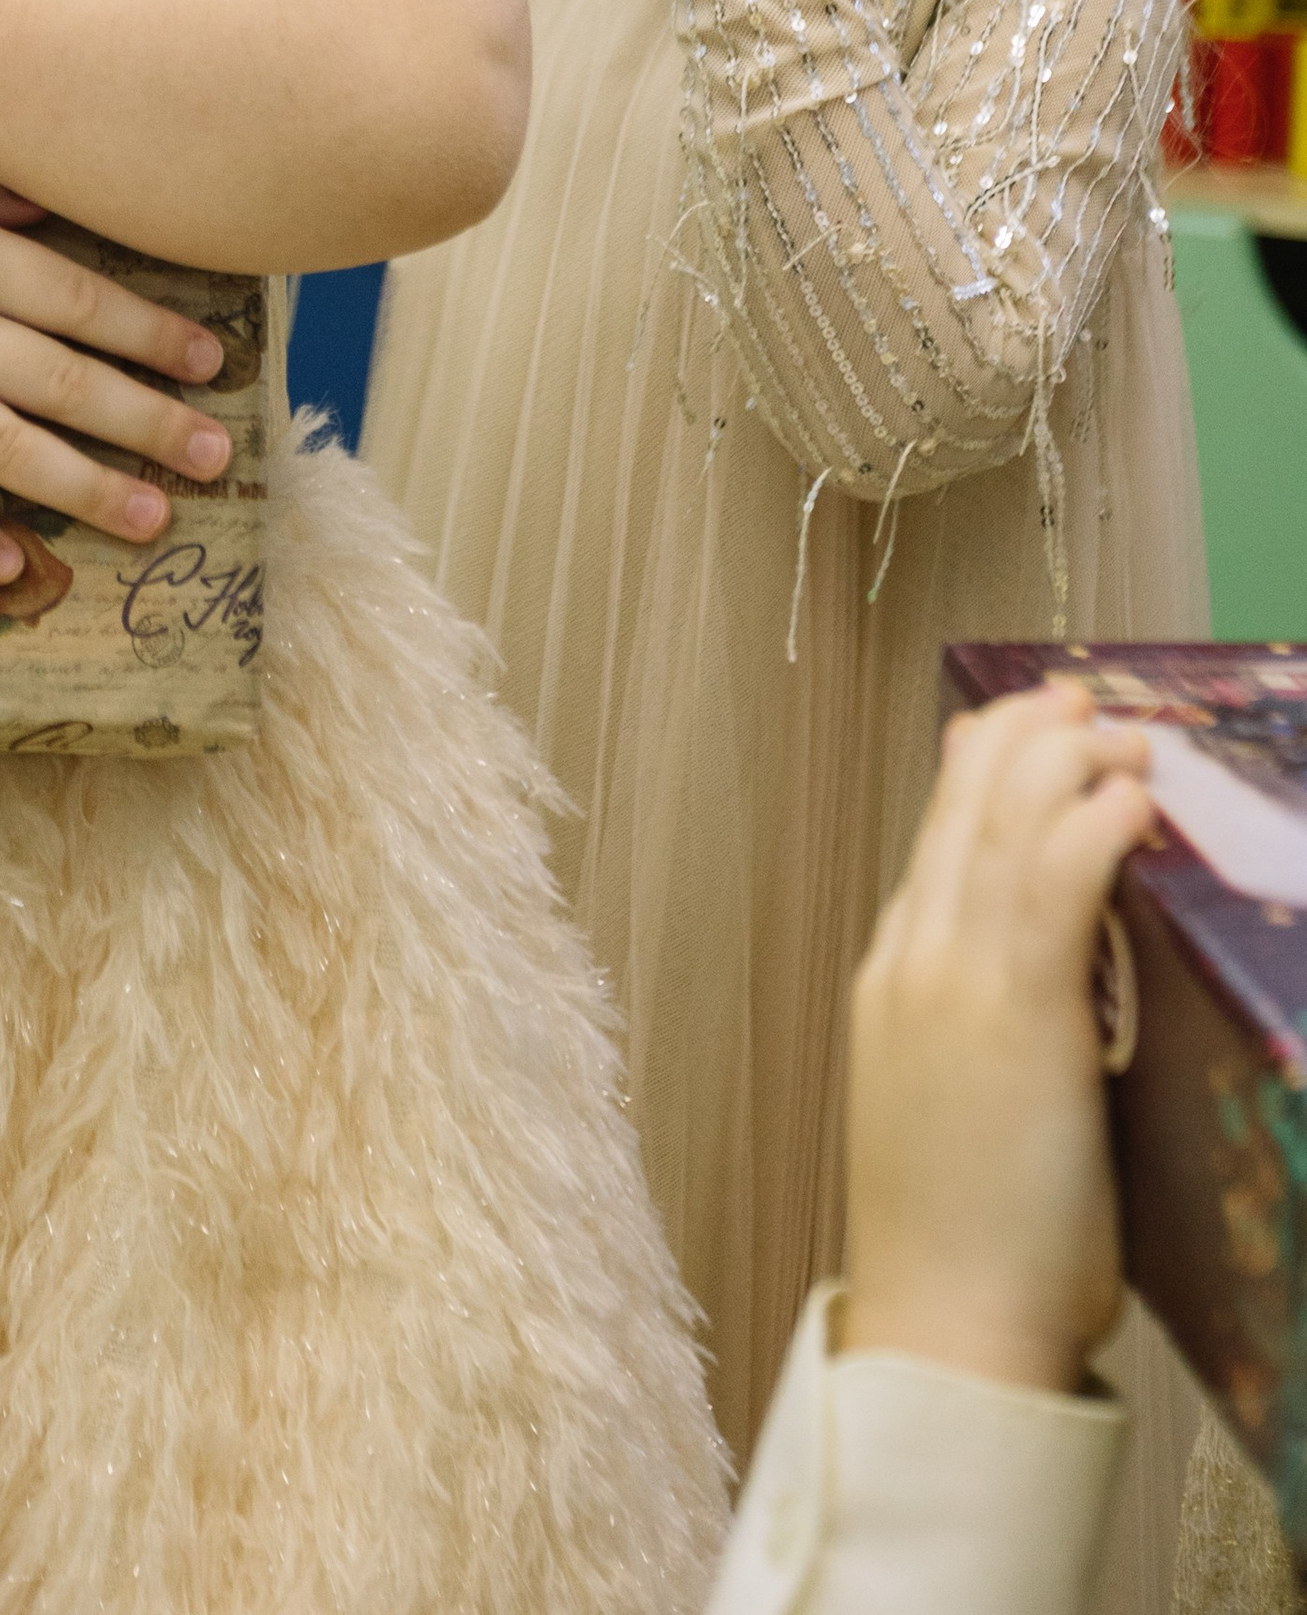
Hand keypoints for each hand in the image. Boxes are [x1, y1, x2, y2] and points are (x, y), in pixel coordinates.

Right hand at [0, 95, 231, 581]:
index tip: (210, 364)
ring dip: (88, 487)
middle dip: (150, 422)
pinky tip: (15, 567)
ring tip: (153, 518)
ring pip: (9, 449)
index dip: (151, 335)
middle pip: (66, 382)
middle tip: (217, 458)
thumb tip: (48, 201)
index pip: (80, 300)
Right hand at [842, 679, 1154, 1390]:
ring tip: (1119, 727)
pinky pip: (1051, 883)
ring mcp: (954, 983)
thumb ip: (984, 1035)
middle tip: (1075, 694)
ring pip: (1003, 824)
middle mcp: (913, 964)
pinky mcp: (1014, 1016)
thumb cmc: (968, 1246)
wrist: (946, 1326)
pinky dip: (1088, 823)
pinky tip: (1128, 799)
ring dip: (1065, 758)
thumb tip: (1051, 1002)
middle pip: (960, 810)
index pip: (935, 844)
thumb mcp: (953, 1111)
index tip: (1019, 729)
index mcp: (891, 984)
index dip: (978, 771)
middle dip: (1021, 735)